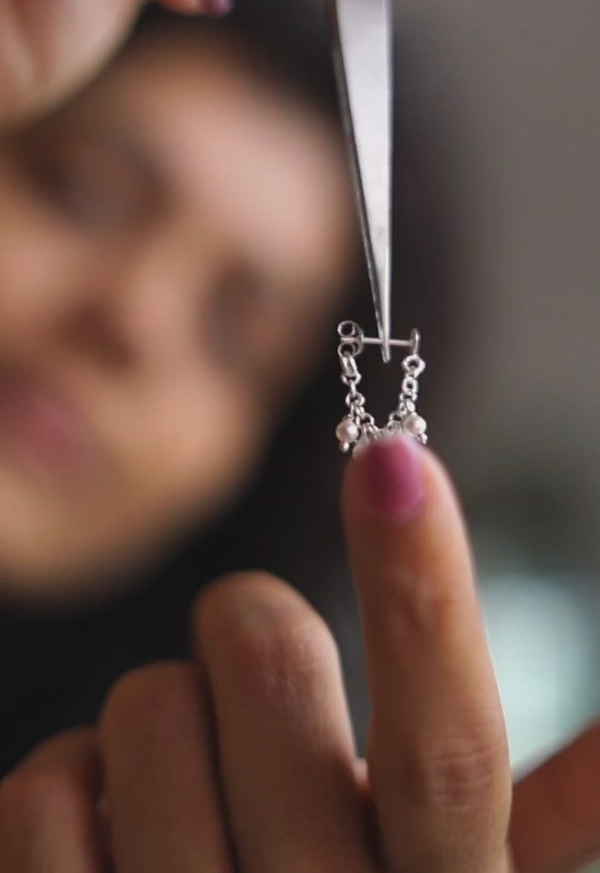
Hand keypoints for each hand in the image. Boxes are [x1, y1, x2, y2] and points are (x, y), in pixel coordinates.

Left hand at [6, 439, 596, 871]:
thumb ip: (535, 822)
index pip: (449, 749)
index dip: (427, 593)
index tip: (399, 459)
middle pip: (269, 665)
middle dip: (252, 621)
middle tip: (255, 664)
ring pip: (148, 705)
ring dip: (163, 717)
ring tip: (192, 789)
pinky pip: (44, 788)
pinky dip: (70, 785)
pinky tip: (111, 846)